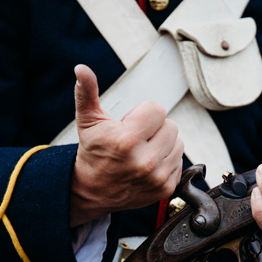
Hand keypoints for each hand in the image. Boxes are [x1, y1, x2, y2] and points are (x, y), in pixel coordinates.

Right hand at [70, 64, 183, 226]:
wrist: (93, 192)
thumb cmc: (92, 152)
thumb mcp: (88, 121)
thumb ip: (87, 92)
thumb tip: (81, 69)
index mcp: (127, 140)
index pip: (158, 109)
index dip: (143, 114)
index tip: (129, 125)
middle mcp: (145, 161)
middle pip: (171, 126)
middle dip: (155, 128)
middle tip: (136, 139)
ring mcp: (157, 177)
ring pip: (179, 143)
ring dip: (163, 144)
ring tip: (142, 151)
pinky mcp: (166, 188)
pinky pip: (179, 161)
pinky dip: (167, 160)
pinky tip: (148, 165)